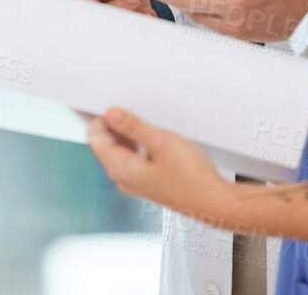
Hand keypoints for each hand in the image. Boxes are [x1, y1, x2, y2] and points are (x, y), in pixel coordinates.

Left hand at [87, 107, 233, 220]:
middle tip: (129, 109)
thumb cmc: (191, 177)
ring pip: (119, 152)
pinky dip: (136, 145)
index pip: (95, 138)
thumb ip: (132, 126)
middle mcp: (122, 178)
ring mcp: (134, 183)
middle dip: (113, 125)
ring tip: (142, 121)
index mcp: (119, 169)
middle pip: (105, 145)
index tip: (113, 105)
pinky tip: (150, 138)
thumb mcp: (160, 142)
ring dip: (125, 135)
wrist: (213, 202)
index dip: (101, 118)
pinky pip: (131, 159)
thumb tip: (110, 114)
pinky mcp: (146, 183)